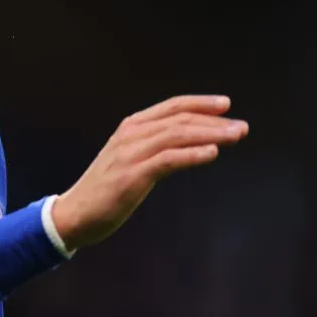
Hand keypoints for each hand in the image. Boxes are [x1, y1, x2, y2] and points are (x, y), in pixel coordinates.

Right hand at [51, 95, 247, 249]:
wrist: (75, 213)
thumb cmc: (105, 189)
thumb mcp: (128, 159)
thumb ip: (152, 147)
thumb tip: (188, 143)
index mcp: (131, 127)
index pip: (171, 106)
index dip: (200, 103)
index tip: (226, 105)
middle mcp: (131, 134)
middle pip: (179, 119)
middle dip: (213, 121)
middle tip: (241, 127)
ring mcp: (130, 154)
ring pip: (176, 135)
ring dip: (210, 134)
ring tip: (234, 137)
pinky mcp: (132, 175)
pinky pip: (167, 160)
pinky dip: (191, 154)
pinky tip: (211, 154)